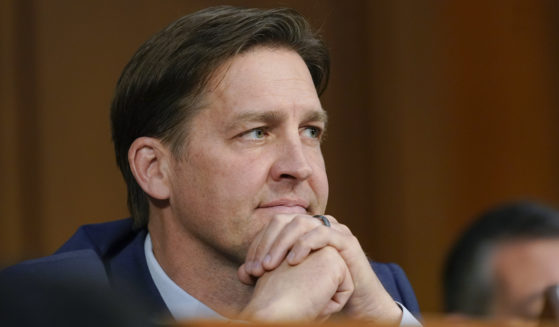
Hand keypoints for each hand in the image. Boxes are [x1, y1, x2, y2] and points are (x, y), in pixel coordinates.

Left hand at [238, 214, 401, 322]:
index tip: (248, 269)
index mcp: (303, 230)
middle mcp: (317, 224)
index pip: (273, 226)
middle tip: (256, 267)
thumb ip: (269, 272)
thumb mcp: (291, 279)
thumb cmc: (322, 290)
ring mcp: (333, 229)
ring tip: (270, 265)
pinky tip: (293, 261)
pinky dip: (305, 245)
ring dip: (281, 243)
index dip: (258, 244)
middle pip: (284, 220)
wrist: (357, 304)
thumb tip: (241, 272)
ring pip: (301, 223)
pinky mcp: (346, 241)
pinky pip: (323, 234)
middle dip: (266, 243)